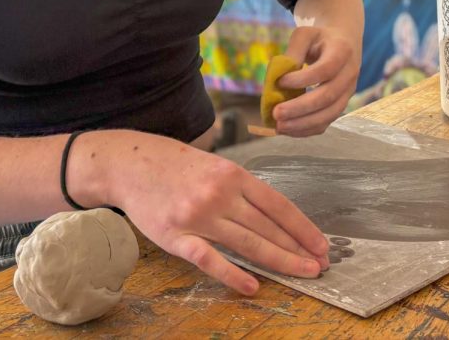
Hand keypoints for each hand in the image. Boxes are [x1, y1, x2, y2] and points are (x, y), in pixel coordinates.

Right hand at [81, 131, 329, 294]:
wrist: (129, 163)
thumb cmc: (174, 165)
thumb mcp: (214, 165)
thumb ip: (240, 188)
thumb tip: (272, 214)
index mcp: (232, 174)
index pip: (278, 205)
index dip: (302, 227)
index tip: (320, 244)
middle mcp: (219, 194)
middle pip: (267, 227)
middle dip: (297, 248)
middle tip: (319, 265)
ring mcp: (198, 216)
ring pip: (247, 243)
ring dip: (278, 261)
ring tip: (301, 274)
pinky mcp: (176, 236)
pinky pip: (209, 259)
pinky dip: (233, 274)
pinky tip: (253, 286)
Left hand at [272, 26, 360, 136]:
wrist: (344, 43)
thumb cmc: (319, 39)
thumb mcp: (305, 35)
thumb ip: (293, 51)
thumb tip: (277, 77)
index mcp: (342, 51)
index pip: (324, 69)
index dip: (302, 79)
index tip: (280, 82)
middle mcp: (349, 74)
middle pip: (328, 96)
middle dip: (300, 108)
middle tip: (276, 113)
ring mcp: (348, 92)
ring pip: (329, 114)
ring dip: (303, 124)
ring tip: (279, 126)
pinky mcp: (341, 105)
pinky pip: (326, 122)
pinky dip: (307, 129)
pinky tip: (288, 129)